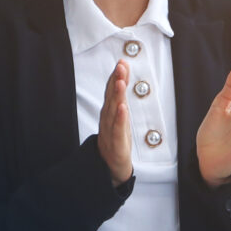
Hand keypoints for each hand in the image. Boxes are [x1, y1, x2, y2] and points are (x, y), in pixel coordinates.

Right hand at [95, 59, 133, 184]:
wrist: (110, 168)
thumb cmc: (116, 141)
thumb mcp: (120, 118)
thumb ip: (120, 99)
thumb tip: (122, 78)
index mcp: (109, 113)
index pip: (112, 91)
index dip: (116, 76)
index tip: (122, 62)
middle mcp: (107, 120)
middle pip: (111, 97)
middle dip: (116, 80)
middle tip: (120, 65)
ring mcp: (110, 131)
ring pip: (113, 111)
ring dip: (117, 95)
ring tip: (121, 82)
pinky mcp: (116, 144)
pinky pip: (118, 130)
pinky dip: (119, 118)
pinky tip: (122, 108)